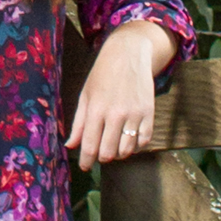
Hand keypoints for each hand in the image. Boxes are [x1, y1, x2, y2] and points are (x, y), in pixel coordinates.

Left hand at [67, 19, 173, 169]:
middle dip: (102, 158)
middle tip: (100, 153)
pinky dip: (135, 146)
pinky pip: (143, 141)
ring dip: (118, 154)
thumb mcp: (86, 95)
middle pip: (108, 152)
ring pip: (126, 150)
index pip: (90, 146)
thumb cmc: (102, 74)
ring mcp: (134, 114)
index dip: (86, 161)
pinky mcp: (149, 113)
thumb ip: (78, 123)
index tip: (85, 166)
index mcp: (96, 109)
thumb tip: (71, 146)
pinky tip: (129, 140)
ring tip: (114, 146)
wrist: (129, 54)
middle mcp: (116, 114)